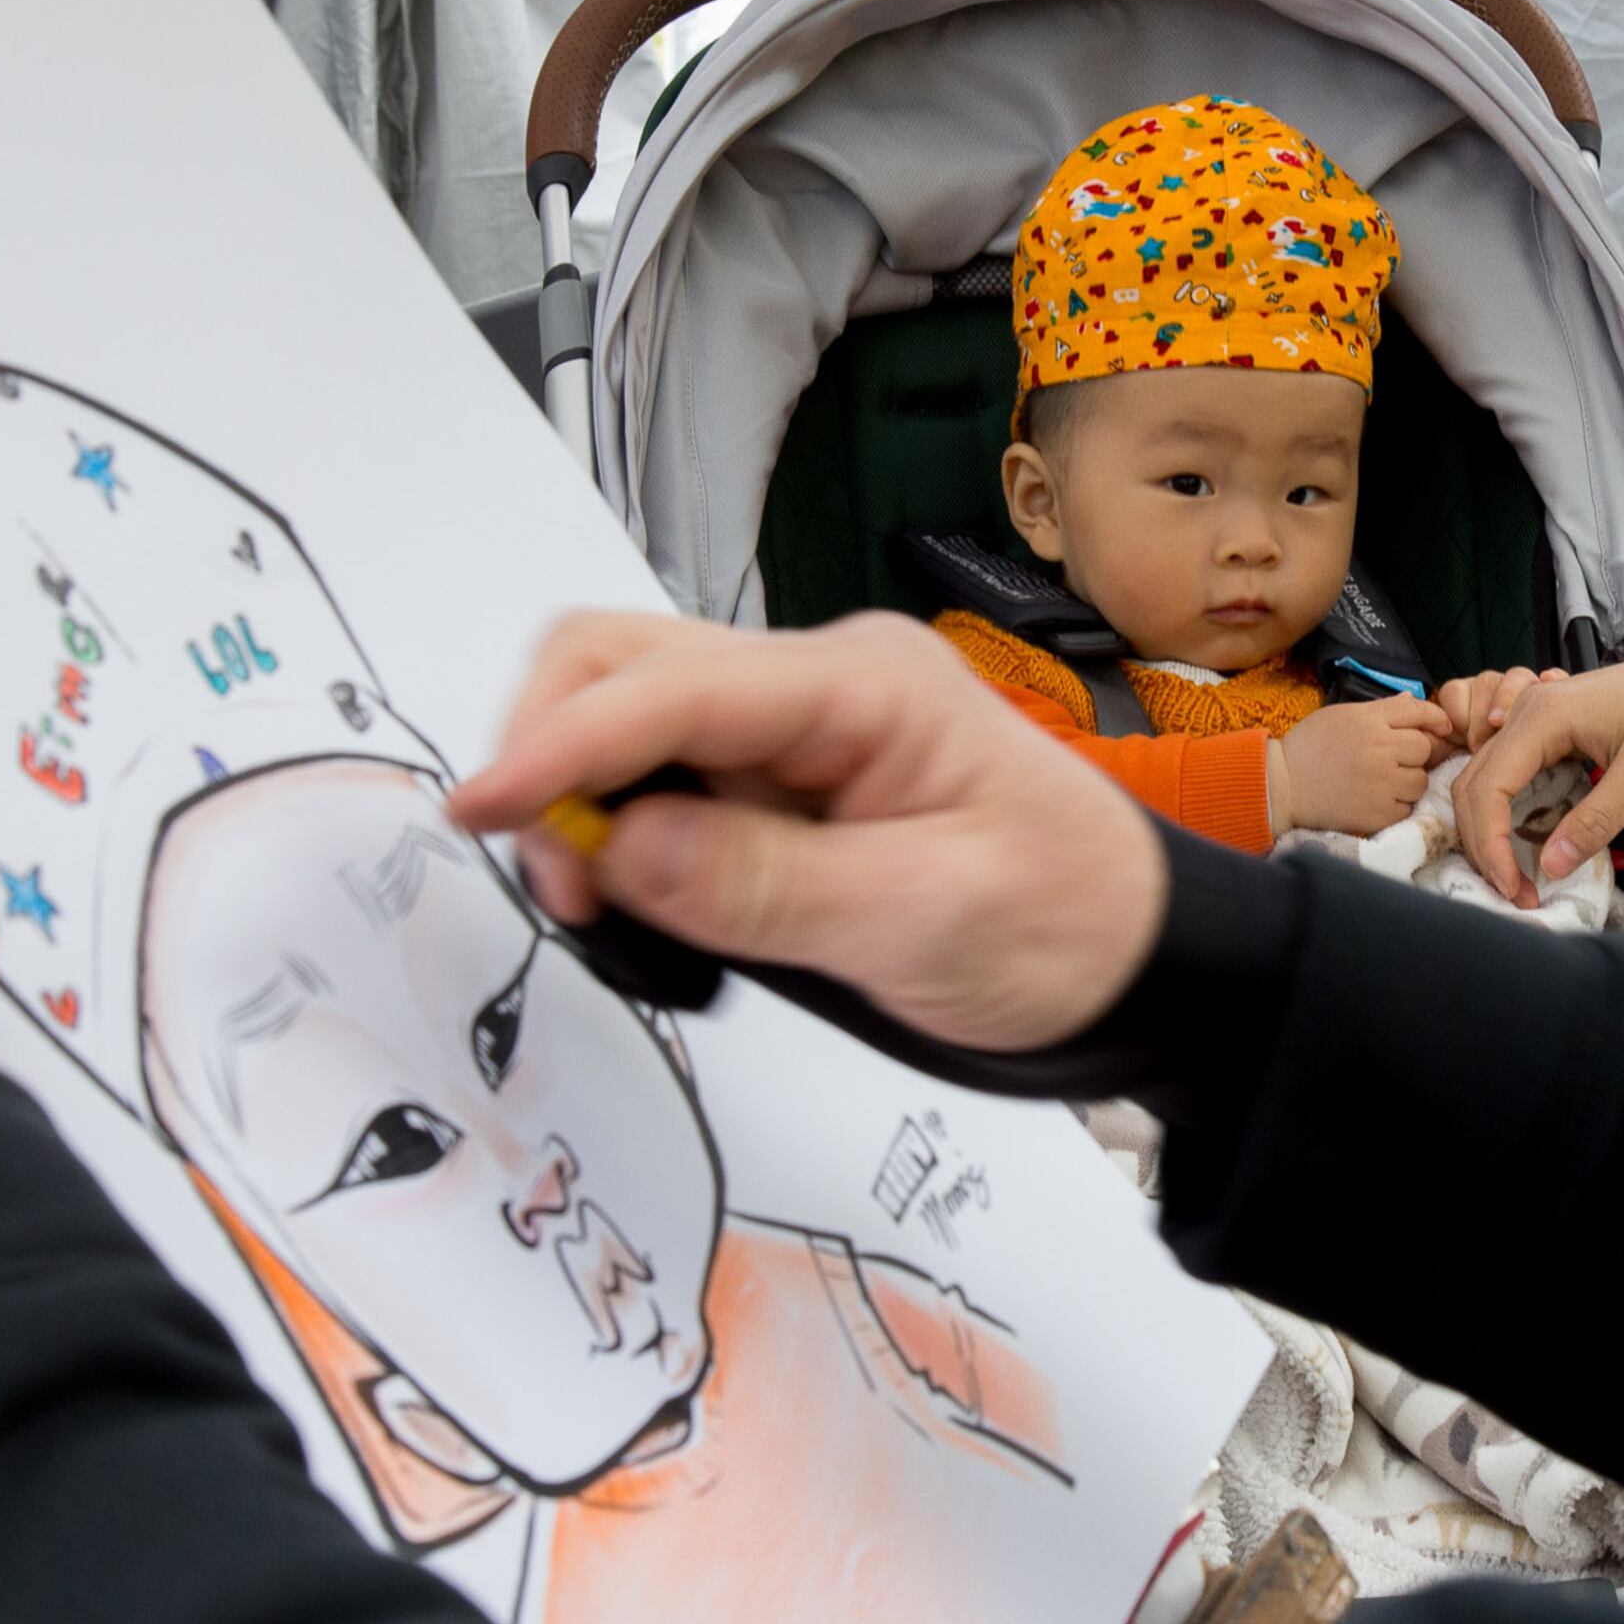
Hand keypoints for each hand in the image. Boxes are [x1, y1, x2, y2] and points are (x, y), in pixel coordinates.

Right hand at [451, 611, 1166, 1052]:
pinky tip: (646, 901)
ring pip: (624, 717)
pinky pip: (659, 779)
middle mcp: (814, 684)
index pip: (672, 686)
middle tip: (568, 887)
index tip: (484, 809)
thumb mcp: (927, 920)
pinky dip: (619, 831)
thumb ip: (768, 886)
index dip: (562, 745)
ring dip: (580, 797)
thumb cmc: (1069, 924)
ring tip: (607, 907)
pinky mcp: (776, 784)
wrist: (1139, 961)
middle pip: (619, 663)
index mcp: (863, 686)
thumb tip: (629, 850)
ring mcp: (791, 729)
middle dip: (554, 758)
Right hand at [1274, 696, 1449, 835]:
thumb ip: (1382, 710)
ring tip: (1380, 782)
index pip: (1418, 712)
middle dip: (1415, 754)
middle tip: (1392, 760)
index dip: (1436, 719)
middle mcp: (1378, 749)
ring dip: (1408, 782)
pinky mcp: (1377, 814)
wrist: (1281, 787)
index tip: (1441, 728)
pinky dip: (1395, 805)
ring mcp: (1380, 784)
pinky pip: (1406, 808)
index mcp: (1369, 721)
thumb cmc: (1309, 747)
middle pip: (1424, 748)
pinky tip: (1372, 800)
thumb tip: (1414, 702)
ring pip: (1420, 781)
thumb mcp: (1342, 716)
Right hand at [1451, 646, 1623, 909]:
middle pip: (1476, 783)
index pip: (1487, 787)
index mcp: (1543, 715)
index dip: (1491, 845)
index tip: (1515, 888)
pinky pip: (1514, 770)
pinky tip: (1531, 837)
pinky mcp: (1557, 727)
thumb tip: (1550, 867)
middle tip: (1514, 890)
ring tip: (1517, 871)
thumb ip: (1596, 821)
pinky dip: (1511, 808)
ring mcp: (1541, 715)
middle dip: (1485, 843)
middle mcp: (1531, 710)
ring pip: (1489, 777)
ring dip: (1493, 827)